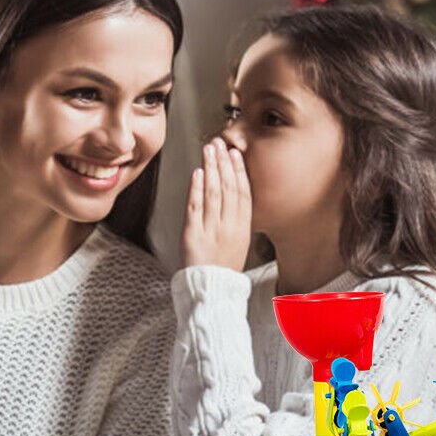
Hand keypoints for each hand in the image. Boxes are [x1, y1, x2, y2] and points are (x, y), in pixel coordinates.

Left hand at [181, 137, 251, 272]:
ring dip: (210, 168)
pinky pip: (195, 207)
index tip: (235, 154)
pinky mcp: (193, 234)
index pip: (243, 193)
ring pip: (213, 193)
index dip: (239, 171)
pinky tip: (198, 173)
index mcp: (243, 229)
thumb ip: (238, 219)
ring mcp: (211, 230)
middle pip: (228, 188)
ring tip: (208, 150)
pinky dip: (196, 188)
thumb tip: (234, 193)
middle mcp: (228, 227)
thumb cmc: (224, 268)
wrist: (212, 291)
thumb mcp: (240, 243)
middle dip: (223, 163)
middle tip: (219, 144)